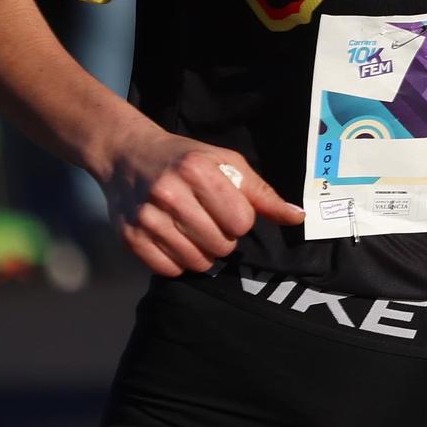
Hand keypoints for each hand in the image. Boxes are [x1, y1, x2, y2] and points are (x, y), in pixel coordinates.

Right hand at [102, 123, 305, 276]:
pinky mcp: (130, 238)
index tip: (228, 208)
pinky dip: (178, 262)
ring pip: (198, 263)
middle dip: (223, 237)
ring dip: (203, 253)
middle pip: (222, 246)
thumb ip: (262, 193)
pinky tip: (175, 241)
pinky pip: (169, 271)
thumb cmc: (185, 158)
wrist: (128, 156)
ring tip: (194, 231)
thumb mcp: (226, 163)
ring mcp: (147, 218)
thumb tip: (297, 217)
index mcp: (197, 170)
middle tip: (209, 220)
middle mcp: (169, 193)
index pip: (241, 221)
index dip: (240, 219)